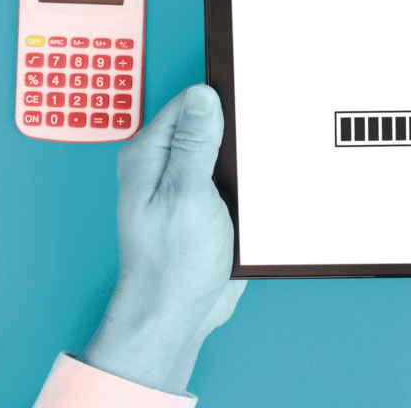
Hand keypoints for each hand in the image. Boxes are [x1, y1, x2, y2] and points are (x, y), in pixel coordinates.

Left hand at [80, 85, 245, 394]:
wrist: (180, 313)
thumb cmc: (173, 263)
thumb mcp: (187, 195)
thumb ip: (195, 144)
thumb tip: (203, 96)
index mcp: (149, 155)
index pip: (189, 104)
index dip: (221, 104)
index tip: (249, 110)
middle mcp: (165, 167)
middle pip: (209, 126)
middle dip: (238, 132)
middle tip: (256, 149)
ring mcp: (186, 187)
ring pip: (226, 154)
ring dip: (247, 161)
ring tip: (260, 174)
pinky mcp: (207, 206)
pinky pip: (234, 180)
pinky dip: (250, 183)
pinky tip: (260, 192)